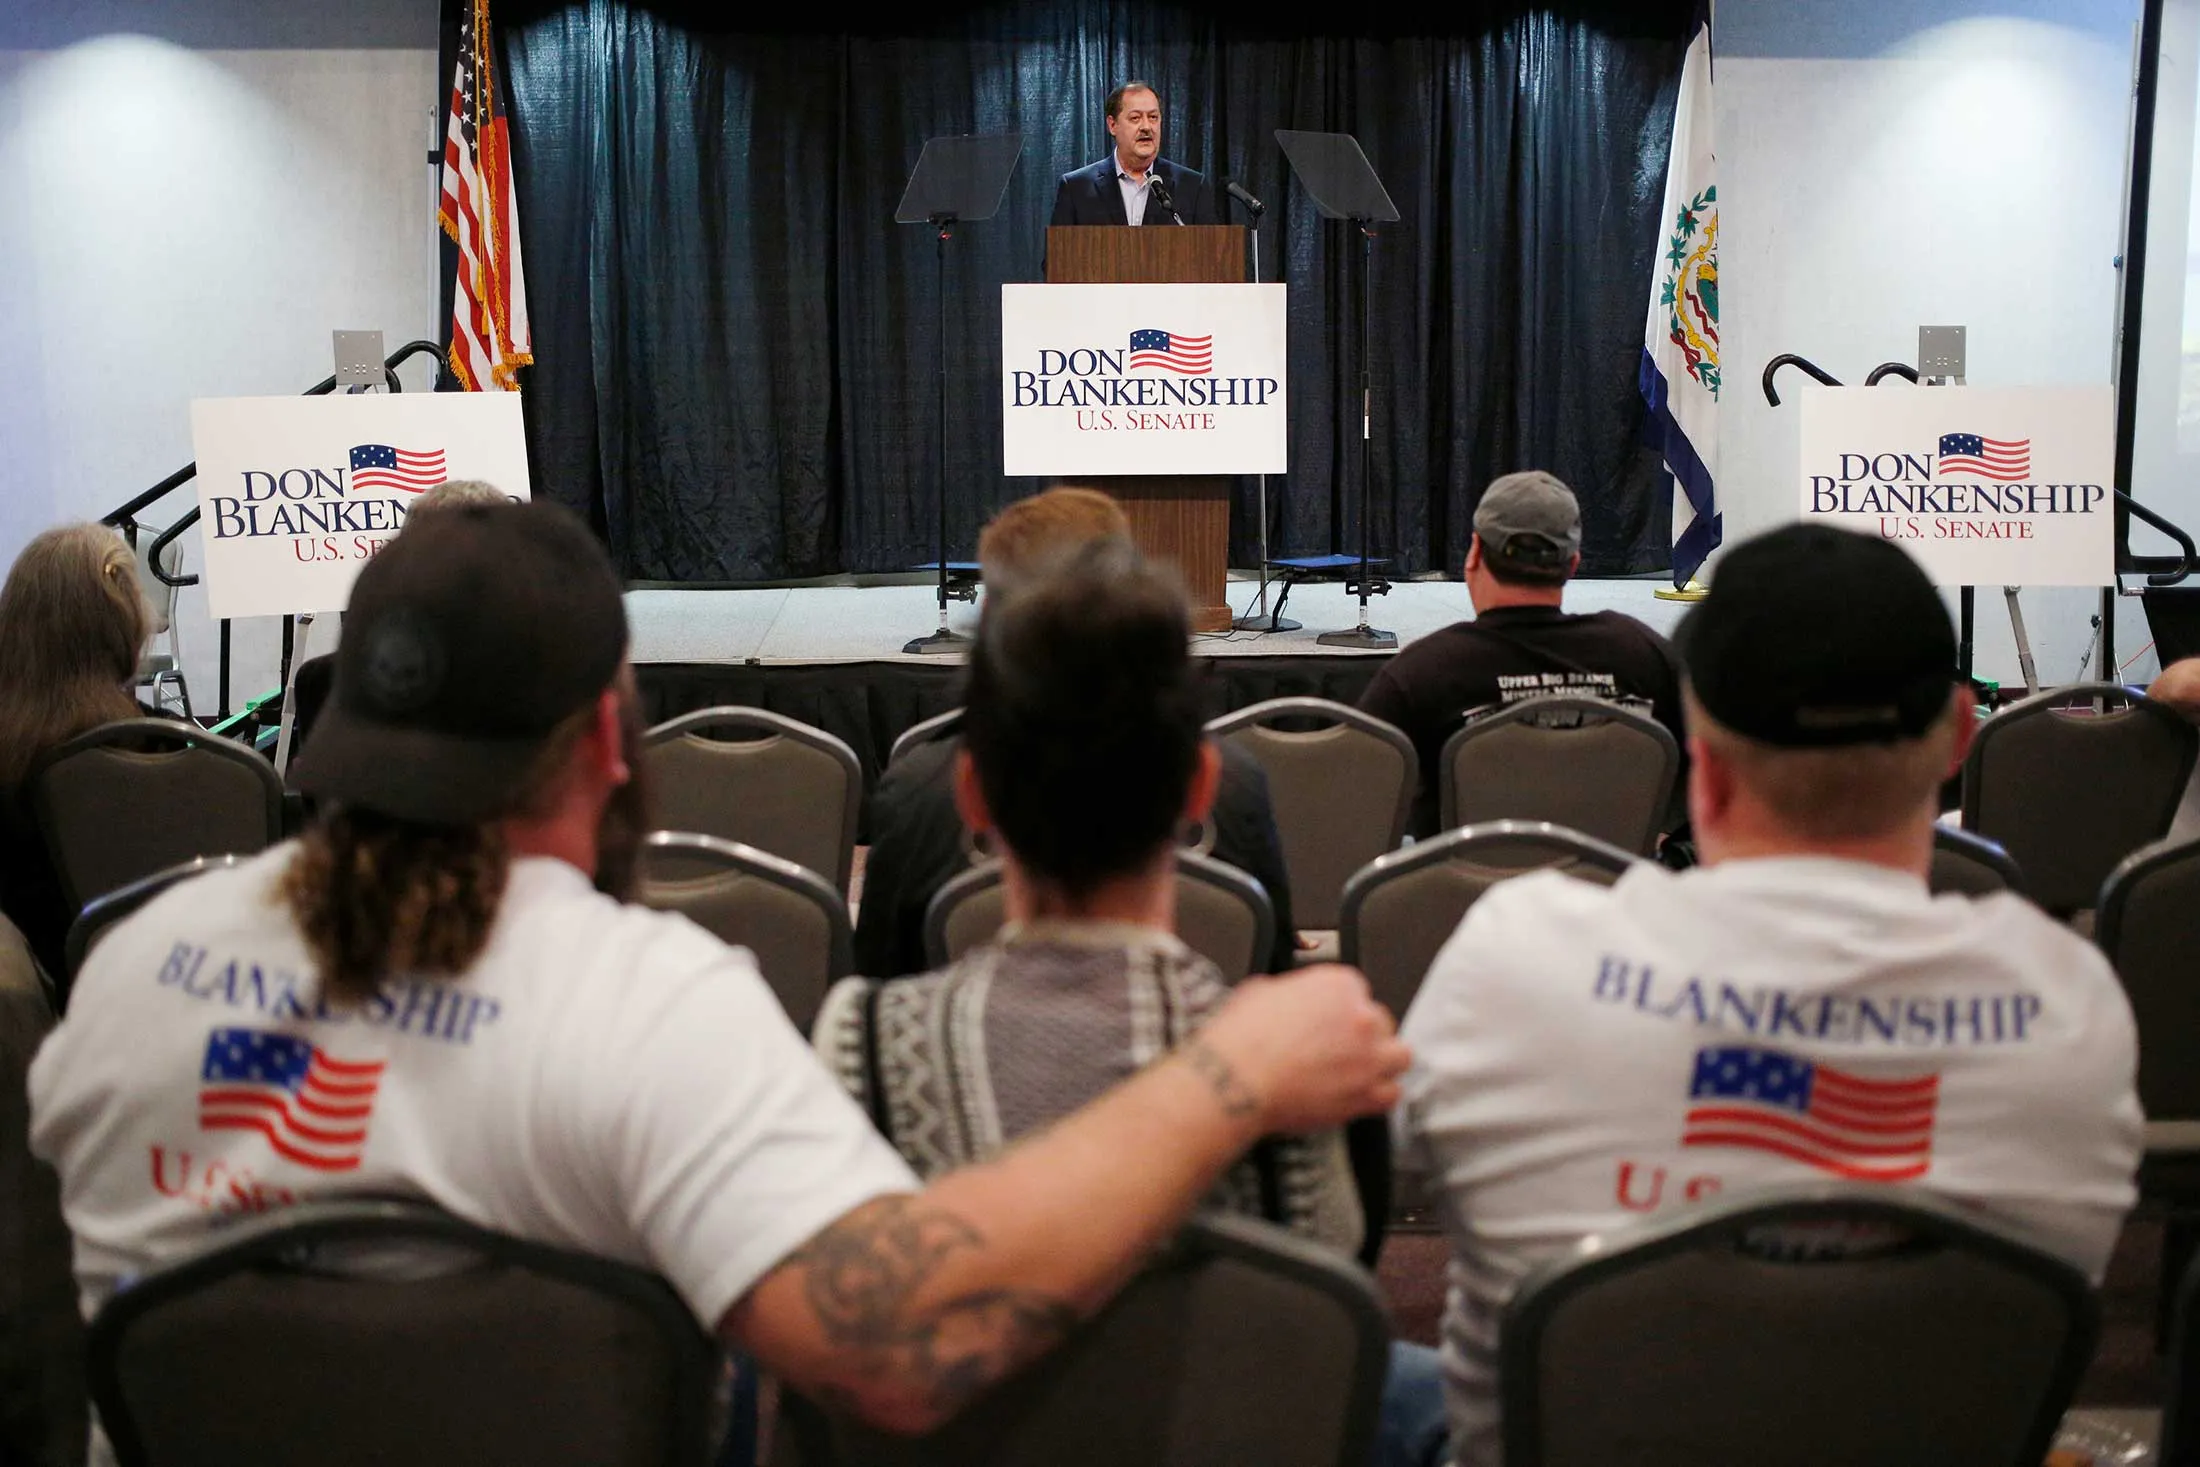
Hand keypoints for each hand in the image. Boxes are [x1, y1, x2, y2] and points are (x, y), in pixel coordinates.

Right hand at [1191, 964, 1408, 1132]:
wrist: (1237, 1080)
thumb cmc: (1242, 1039)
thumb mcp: (1260, 991)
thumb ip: (1288, 993)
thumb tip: (1285, 1000)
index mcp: (1338, 985)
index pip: (1356, 991)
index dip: (1340, 1009)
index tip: (1329, 1021)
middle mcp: (1361, 1018)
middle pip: (1381, 1021)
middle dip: (1363, 1034)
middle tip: (1341, 1046)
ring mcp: (1368, 1057)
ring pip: (1399, 1055)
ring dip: (1382, 1061)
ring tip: (1361, 1069)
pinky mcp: (1365, 1094)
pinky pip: (1392, 1094)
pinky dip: (1379, 1095)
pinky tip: (1362, 1094)